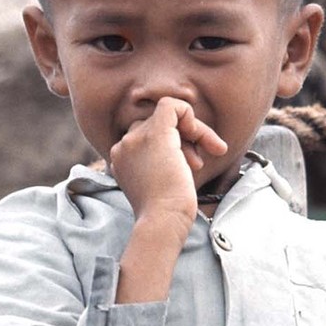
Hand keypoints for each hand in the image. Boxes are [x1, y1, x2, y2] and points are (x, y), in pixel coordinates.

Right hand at [109, 97, 227, 231]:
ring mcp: (136, 138)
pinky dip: (191, 116)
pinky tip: (204, 139)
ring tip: (200, 162)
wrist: (164, 220)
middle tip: (197, 163)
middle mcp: (122, 146)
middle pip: (156, 125)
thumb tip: (183, 148)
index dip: (172, 146)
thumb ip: (161, 162)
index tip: (188, 166)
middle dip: (183, 140)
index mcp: (120, 159)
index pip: (146, 137)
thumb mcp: (159, 184)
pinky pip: (172, 105)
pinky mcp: (155, 133)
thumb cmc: (166, 213)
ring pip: (167, 117)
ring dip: (192, 134)